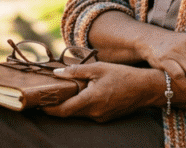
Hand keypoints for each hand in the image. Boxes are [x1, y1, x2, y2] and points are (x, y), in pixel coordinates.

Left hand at [41, 63, 161, 122]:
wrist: (146, 88)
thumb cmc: (123, 75)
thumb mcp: (98, 68)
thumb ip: (76, 71)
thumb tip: (57, 73)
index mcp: (91, 100)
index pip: (64, 111)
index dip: (49, 109)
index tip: (39, 103)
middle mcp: (95, 112)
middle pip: (69, 113)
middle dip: (56, 107)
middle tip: (45, 96)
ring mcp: (101, 117)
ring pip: (78, 113)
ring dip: (69, 105)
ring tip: (60, 92)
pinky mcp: (106, 117)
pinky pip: (88, 113)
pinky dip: (80, 106)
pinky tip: (79, 94)